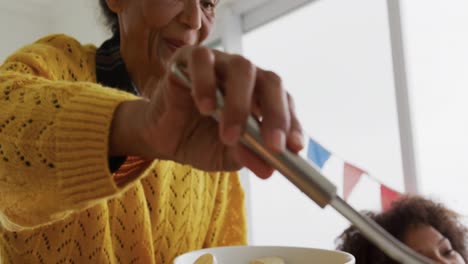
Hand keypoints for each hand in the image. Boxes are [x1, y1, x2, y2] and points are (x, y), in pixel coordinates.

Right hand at [111, 46, 303, 178]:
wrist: (163, 138)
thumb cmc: (200, 141)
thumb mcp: (226, 156)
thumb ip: (247, 157)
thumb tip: (269, 169)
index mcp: (260, 97)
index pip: (285, 103)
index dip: (292, 124)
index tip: (294, 149)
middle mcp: (245, 77)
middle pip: (271, 81)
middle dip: (276, 114)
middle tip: (272, 146)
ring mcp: (219, 64)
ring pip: (242, 68)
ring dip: (240, 105)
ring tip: (230, 136)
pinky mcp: (189, 59)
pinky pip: (202, 61)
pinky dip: (206, 83)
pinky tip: (205, 107)